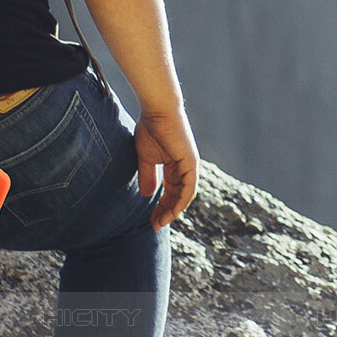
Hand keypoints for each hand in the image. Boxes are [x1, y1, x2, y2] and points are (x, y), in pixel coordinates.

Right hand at [134, 107, 199, 231]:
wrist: (158, 111)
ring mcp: (189, 167)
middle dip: (166, 213)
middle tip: (154, 225)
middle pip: (178, 197)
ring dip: (172, 212)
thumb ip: (148, 176)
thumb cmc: (151, 129)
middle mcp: (185, 168)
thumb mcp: (146, 158)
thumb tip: (147, 194)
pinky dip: (180, 203)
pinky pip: (188, 189)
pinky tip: (171, 213)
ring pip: (184, 197)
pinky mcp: (191, 164)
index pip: (171, 192)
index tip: (151, 220)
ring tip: (160, 223)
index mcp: (175, 166)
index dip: (161, 207)